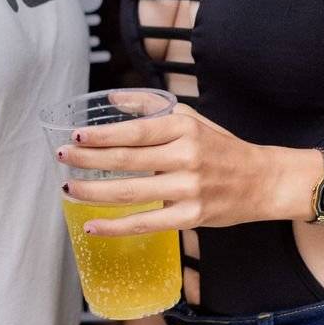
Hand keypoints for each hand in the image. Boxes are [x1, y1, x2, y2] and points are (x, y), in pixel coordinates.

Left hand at [58, 103, 276, 236]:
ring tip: (68, 189)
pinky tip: (92, 226)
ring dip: (93, 192)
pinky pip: (145, 223)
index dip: (101, 135)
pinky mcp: (191, 217)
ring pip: (130, 193)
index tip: (75, 135)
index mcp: (184, 129)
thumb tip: (112, 97)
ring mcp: (189, 189)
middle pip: (126, 160)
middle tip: (61, 158)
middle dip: (87, 160)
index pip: (134, 131)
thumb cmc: (221, 148)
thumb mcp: (191, 118)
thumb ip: (151, 107)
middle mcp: (186, 157)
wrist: (262, 180)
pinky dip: (115, 226)